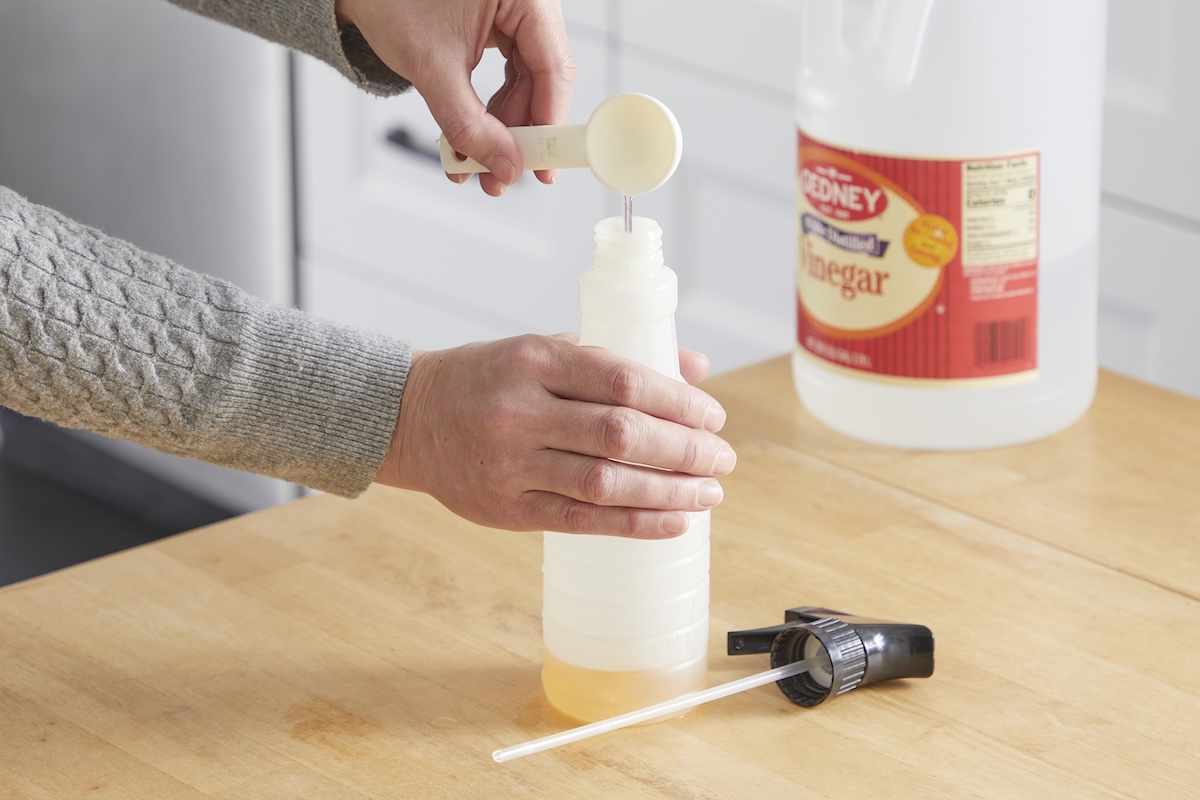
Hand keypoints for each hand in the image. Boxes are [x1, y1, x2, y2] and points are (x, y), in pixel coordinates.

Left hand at [336, 0, 575, 195]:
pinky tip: (472, 140)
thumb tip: (504, 166)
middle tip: (503, 174)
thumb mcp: (432, 67)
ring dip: (502, 130)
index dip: (549, 124)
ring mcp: (515, 15)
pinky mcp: (499, 30)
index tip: (542, 167)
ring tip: (479, 165)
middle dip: (518, 134)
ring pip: (526, 85)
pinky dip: (490, 111)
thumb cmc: (390, 0)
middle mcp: (527, 2)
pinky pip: (508, 78)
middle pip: (543, 81)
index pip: (554, 68)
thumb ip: (469, 122)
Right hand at [374, 335, 735, 537]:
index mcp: (533, 361)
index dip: (677, 402)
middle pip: (620, 434)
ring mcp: (510, 464)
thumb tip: (694, 368)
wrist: (408, 418)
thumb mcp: (543, 351)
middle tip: (721, 458)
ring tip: (708, 493)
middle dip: (683, 449)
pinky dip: (634, 523)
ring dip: (668, 491)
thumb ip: (615, 358)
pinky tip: (673, 521)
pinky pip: (581, 521)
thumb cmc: (488, 378)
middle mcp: (520, 412)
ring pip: (605, 482)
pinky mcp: (506, 509)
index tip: (712, 416)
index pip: (622, 380)